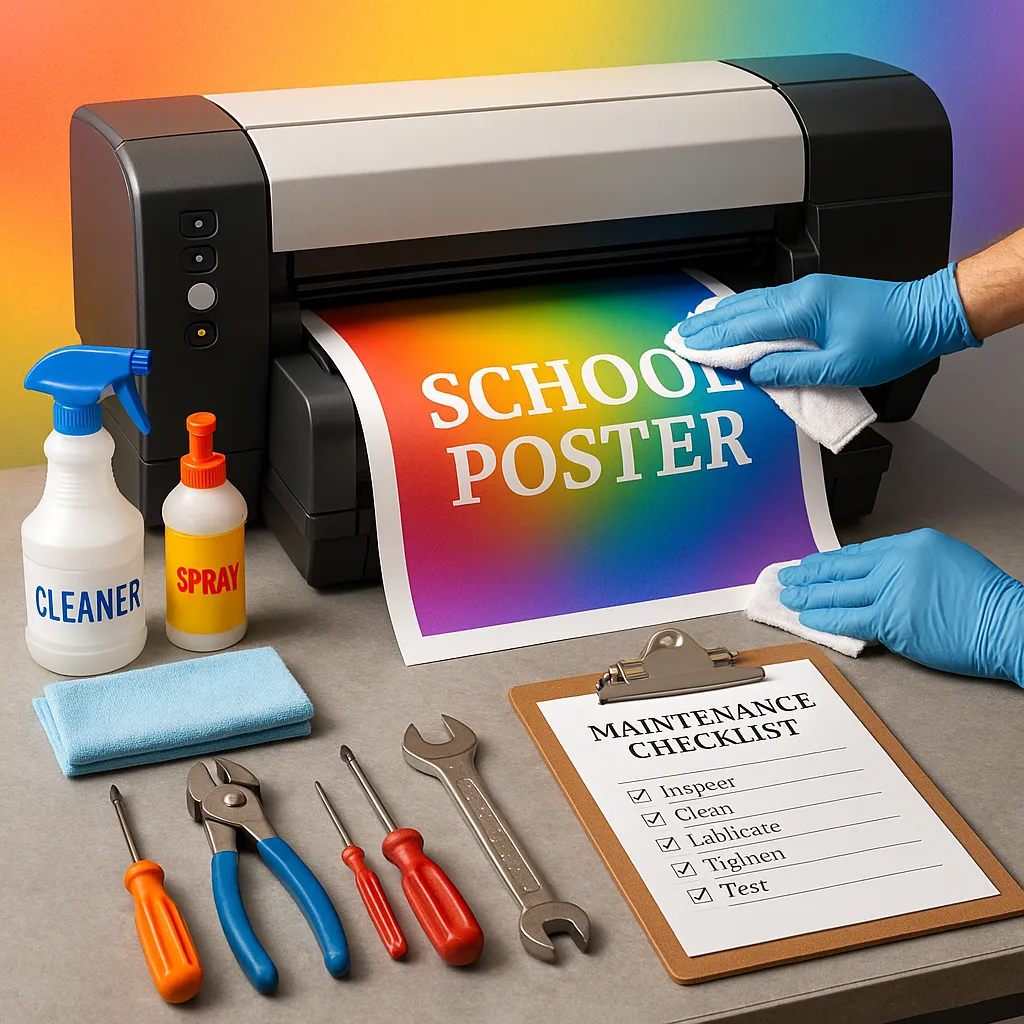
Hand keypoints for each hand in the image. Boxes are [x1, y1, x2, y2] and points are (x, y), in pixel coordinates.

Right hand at [682, 265, 978, 387]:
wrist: (927, 314)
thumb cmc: (892, 340)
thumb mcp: (841, 366)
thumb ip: (794, 369)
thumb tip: (757, 372)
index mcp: (804, 308)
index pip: (747, 326)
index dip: (714, 340)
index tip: (686, 348)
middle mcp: (802, 293)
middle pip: (743, 309)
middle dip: (709, 324)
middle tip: (679, 335)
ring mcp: (809, 291)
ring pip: (754, 303)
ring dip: (723, 315)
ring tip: (697, 324)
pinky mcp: (816, 296)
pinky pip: (769, 303)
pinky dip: (745, 311)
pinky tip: (734, 315)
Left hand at [778, 529, 1023, 683]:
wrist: (1009, 625)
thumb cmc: (984, 601)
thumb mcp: (944, 563)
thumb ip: (907, 568)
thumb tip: (875, 581)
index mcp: (911, 544)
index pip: (859, 553)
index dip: (830, 562)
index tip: (811, 564)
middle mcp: (898, 562)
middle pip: (842, 569)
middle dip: (810, 573)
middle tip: (788, 576)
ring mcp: (893, 591)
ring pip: (839, 593)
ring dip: (809, 595)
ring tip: (790, 597)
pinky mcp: (891, 620)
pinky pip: (848, 619)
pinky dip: (824, 618)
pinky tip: (808, 618)